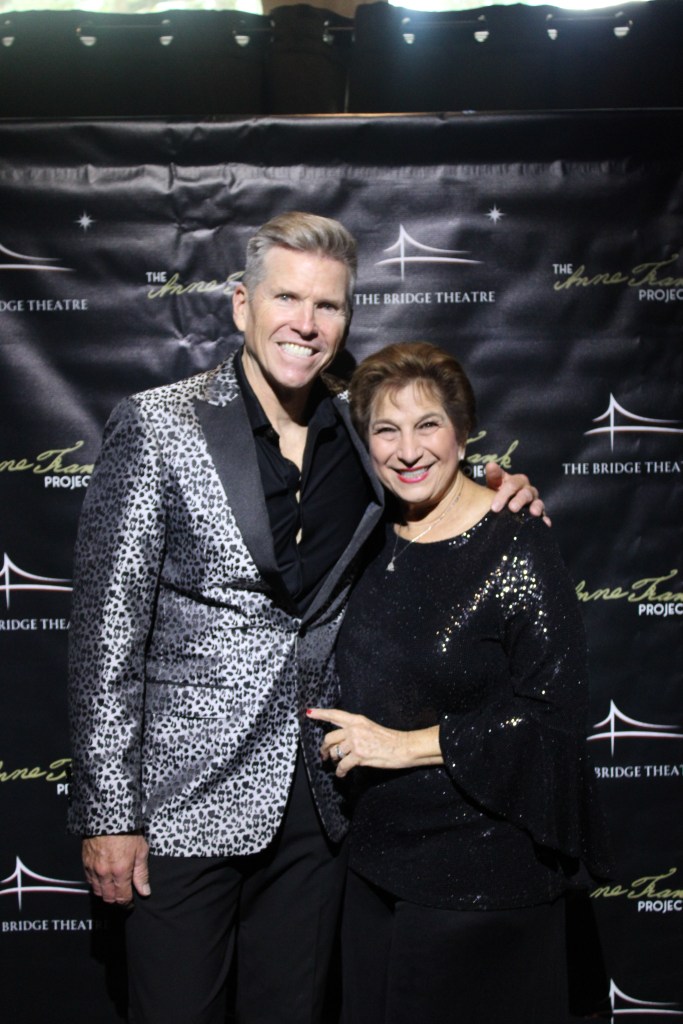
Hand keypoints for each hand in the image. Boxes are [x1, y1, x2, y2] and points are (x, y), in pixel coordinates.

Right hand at [82, 833, 149, 905]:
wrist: (108, 816)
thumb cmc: (127, 831)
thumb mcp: (141, 850)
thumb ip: (142, 873)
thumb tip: (145, 892)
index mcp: (120, 872)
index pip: (122, 897)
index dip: (127, 903)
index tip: (130, 903)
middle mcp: (105, 873)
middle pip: (108, 897)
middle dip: (116, 900)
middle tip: (123, 897)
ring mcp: (93, 869)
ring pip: (97, 891)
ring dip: (105, 893)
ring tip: (113, 889)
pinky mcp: (85, 862)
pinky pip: (89, 881)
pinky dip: (96, 884)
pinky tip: (103, 879)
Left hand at [307, 708, 440, 777]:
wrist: (403, 747)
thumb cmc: (389, 739)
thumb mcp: (370, 728)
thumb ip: (356, 730)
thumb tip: (343, 740)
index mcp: (358, 720)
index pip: (335, 715)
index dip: (320, 713)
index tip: (309, 713)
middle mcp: (355, 729)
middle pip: (329, 737)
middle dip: (324, 748)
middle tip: (324, 755)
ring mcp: (356, 742)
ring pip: (335, 752)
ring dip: (334, 760)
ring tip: (337, 765)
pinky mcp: (359, 755)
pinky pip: (342, 765)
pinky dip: (340, 772)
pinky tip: (341, 774)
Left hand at [484, 462, 550, 525]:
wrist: (504, 504)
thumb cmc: (499, 491)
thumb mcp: (494, 482)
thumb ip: (493, 475)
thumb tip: (491, 464)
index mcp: (518, 481)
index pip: (513, 484)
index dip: (504, 494)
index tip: (494, 507)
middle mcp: (528, 490)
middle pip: (526, 493)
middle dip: (519, 500)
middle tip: (512, 508)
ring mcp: (535, 502)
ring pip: (538, 503)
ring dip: (536, 507)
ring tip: (534, 513)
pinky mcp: (540, 514)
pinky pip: (544, 515)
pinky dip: (545, 519)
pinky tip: (546, 523)